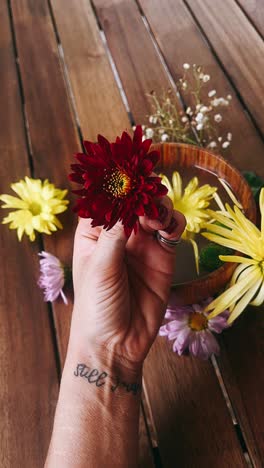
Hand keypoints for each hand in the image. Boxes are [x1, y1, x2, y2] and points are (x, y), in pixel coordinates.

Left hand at [70, 197, 185, 369]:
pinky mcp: (162, 256)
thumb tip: (125, 200)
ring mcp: (142, 244)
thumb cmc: (96, 306)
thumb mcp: (99, 267)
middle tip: (145, 197)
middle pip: (134, 200)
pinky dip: (173, 222)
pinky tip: (167, 228)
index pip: (105, 198)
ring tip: (154, 218)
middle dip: (141, 192)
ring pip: (155, 210)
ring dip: (158, 205)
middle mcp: (119, 234)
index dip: (115, 184)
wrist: (117, 343)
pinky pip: (171, 230)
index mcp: (94, 232)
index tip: (127, 175)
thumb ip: (114, 234)